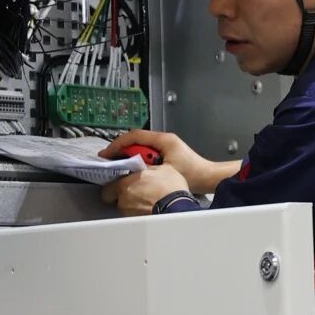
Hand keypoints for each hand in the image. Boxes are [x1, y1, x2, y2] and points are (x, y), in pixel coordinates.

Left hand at [101, 164, 188, 216]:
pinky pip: (133, 215)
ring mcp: (129, 213)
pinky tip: (149, 208)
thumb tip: (145, 167)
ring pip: (124, 208)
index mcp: (125, 184)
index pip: (108, 186)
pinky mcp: (136, 222)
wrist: (178, 208)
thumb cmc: (171, 189)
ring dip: (131, 204)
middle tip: (133, 191)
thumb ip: (147, 168)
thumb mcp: (161, 169)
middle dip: (121, 195)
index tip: (120, 182)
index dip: (114, 184)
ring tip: (146, 200)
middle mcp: (123, 200)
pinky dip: (138, 212)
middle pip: (114, 198)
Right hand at [102, 129, 225, 194]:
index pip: (134, 136)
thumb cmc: (192, 174)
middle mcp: (162, 140)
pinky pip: (146, 155)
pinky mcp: (165, 155)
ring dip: (128, 156)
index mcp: (163, 139)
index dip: (118, 144)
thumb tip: (129, 168)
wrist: (208, 178)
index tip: (106, 154)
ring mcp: (164, 147)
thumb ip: (148, 167)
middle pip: (135, 141)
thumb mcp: (167, 170)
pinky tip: (131, 171)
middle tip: (108, 162)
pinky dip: (137, 161)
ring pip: (140, 148)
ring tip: (116, 167)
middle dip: (120, 150)